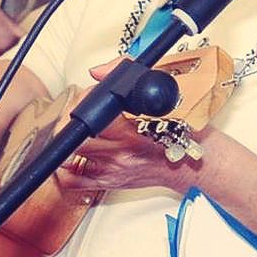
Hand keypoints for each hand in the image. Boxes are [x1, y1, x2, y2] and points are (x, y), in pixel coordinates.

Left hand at [51, 72, 205, 196]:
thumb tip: (98, 72)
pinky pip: (73, 180)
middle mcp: (120, 155)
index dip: (85, 101)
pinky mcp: (108, 184)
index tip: (89, 95)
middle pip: (77, 138)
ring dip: (68, 142)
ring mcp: (112, 172)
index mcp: (133, 134)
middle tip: (78, 113)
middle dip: (72, 120)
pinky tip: (75, 155)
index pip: (96, 115)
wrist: (189, 167)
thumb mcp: (160, 100)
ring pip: (69, 159)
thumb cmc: (178, 136)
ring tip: (76, 132)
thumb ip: (127, 75)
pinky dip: (67, 168)